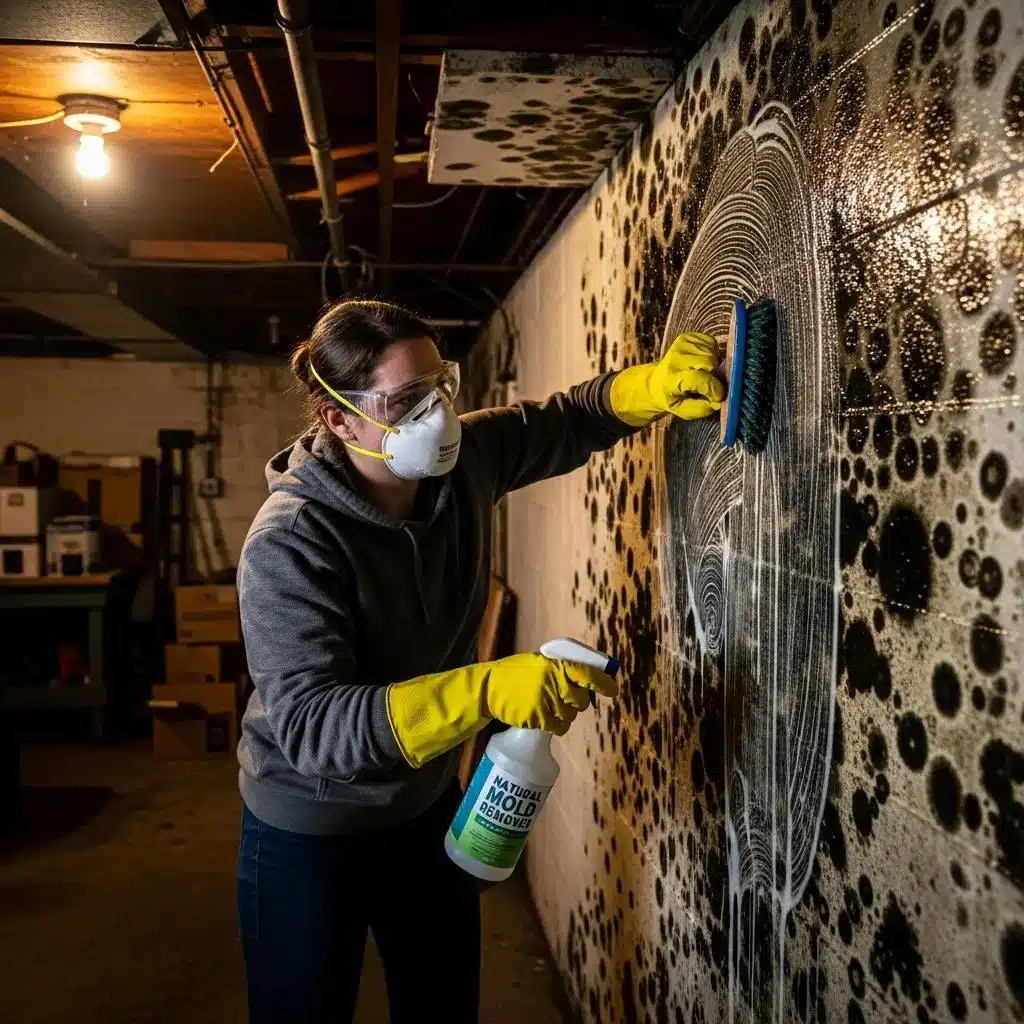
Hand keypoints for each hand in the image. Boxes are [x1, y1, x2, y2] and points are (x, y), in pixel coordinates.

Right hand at [482, 652, 618, 733]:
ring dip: (564, 714)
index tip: (612, 690)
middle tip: (566, 698)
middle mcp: (552, 682)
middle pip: (581, 700)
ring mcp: (545, 701)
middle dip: (578, 702)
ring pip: (570, 716)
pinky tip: (544, 717)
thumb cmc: (516, 673)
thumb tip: (589, 678)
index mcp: (554, 664)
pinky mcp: (537, 718)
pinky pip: (559, 727)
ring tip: (548, 705)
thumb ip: (561, 668)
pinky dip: (556, 725)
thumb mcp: (538, 662)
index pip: (585, 673)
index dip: (602, 682)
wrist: (489, 688)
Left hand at [610, 332, 724, 426]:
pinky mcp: (687, 337)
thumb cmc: (672, 397)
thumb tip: (719, 402)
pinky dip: (713, 353)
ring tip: (704, 373)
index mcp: (671, 379)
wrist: (656, 382)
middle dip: (715, 376)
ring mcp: (680, 345)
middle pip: (709, 362)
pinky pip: (711, 342)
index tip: (718, 396)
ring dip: (714, 365)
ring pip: (712, 352)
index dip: (714, 388)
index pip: (699, 378)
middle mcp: (675, 358)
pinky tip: (703, 362)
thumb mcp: (682, 410)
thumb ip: (701, 408)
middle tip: (710, 384)